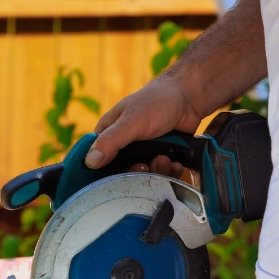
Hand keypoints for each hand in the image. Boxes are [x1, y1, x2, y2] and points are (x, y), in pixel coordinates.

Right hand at [85, 74, 203, 176]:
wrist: (189, 98)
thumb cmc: (155, 102)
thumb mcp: (130, 122)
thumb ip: (110, 141)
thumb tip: (89, 162)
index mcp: (107, 136)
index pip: (95, 162)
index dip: (102, 174)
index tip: (115, 180)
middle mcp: (122, 147)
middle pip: (121, 174)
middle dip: (136, 174)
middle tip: (145, 165)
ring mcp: (141, 153)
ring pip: (143, 176)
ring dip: (155, 172)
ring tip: (164, 160)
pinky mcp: (158, 157)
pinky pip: (160, 174)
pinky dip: (168, 173)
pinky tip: (175, 164)